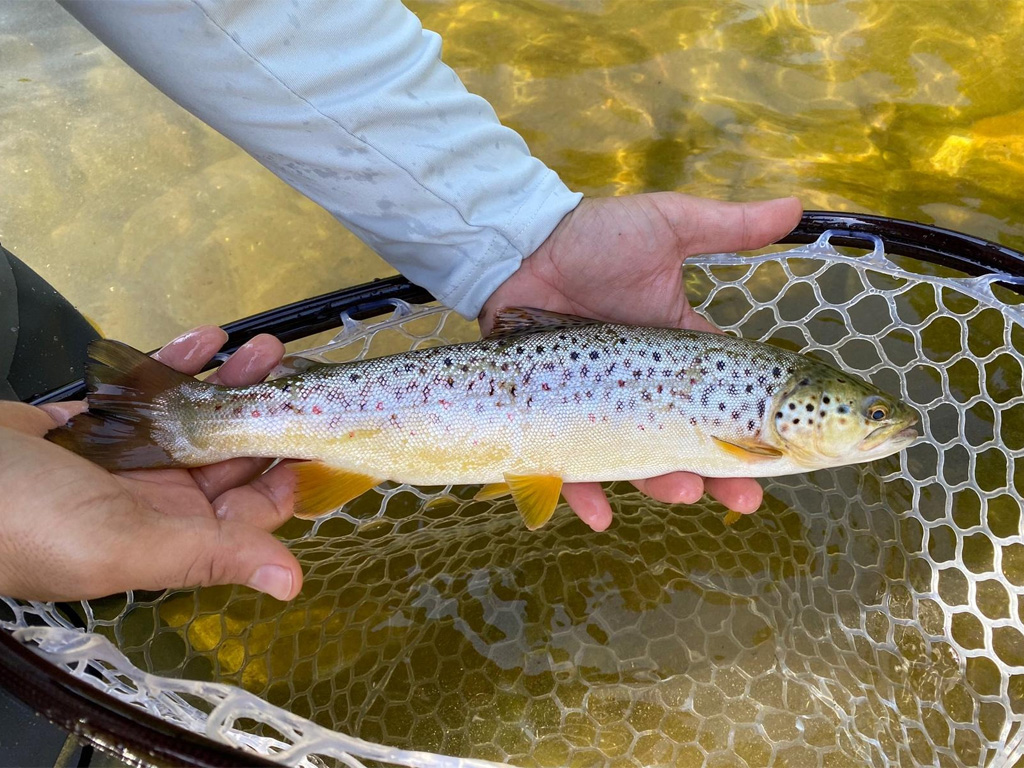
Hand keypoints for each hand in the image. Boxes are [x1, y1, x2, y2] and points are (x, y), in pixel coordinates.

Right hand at [0, 327, 300, 601]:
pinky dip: (174, 365)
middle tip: (298, 371)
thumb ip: (212, 556)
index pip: (251, 512)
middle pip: (229, 459)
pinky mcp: (89, 423)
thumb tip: (292, 584)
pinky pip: (144, 391)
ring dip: (230, 383)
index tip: (320, 432)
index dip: (287, 475)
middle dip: (267, 415)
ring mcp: (120, 460)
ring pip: (193, 420)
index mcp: (169, 537)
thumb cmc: (20, 520)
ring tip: (264, 348)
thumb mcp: (124, 545)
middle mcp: (152, 502)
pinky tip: (205, 339)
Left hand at [480, 193, 802, 530]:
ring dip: (663, 485)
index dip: (756, 427)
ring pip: (638, 459)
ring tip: (685, 495)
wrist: (518, 246)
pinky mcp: (555, 416)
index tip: (785, 455)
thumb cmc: (593, 236)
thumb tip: (798, 206)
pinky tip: (599, 515)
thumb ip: (730, 226)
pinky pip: (568, 466)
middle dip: (722, 473)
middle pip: (690, 441)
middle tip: (747, 499)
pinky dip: (581, 494)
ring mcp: (600, 404)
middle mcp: (644, 385)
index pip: (728, 396)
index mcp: (678, 350)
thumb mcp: (669, 226)